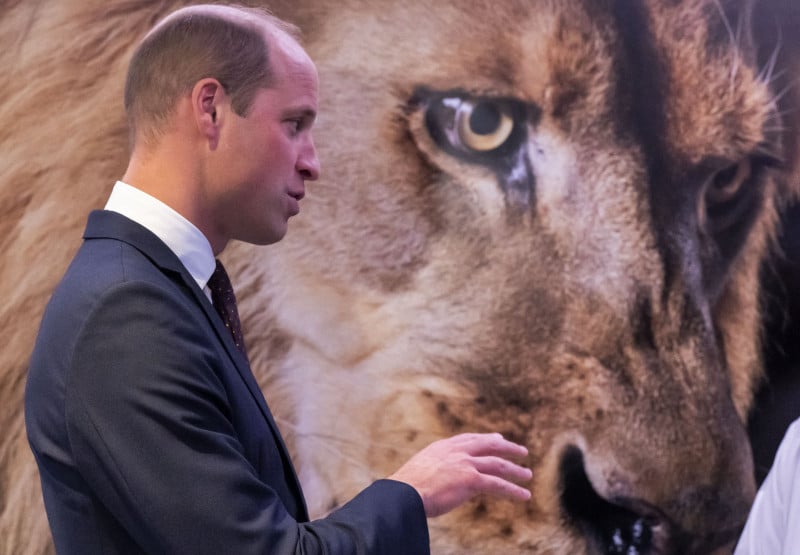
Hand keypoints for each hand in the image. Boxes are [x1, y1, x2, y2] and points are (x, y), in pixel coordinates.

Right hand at [388, 432, 531, 516]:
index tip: (498, 438)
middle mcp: (456, 451)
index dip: (486, 438)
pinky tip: (524, 496)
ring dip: (515, 470)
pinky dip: (513, 490)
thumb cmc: (406, 488)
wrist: (404, 493)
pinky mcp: (471, 480)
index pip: (469, 439)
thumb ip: (436, 469)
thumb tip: (442, 478)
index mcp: (443, 447)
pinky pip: (497, 485)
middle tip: (522, 451)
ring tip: (527, 475)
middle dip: (507, 447)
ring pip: (498, 464)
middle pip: (489, 445)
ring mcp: (465, 464)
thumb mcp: (422, 471)